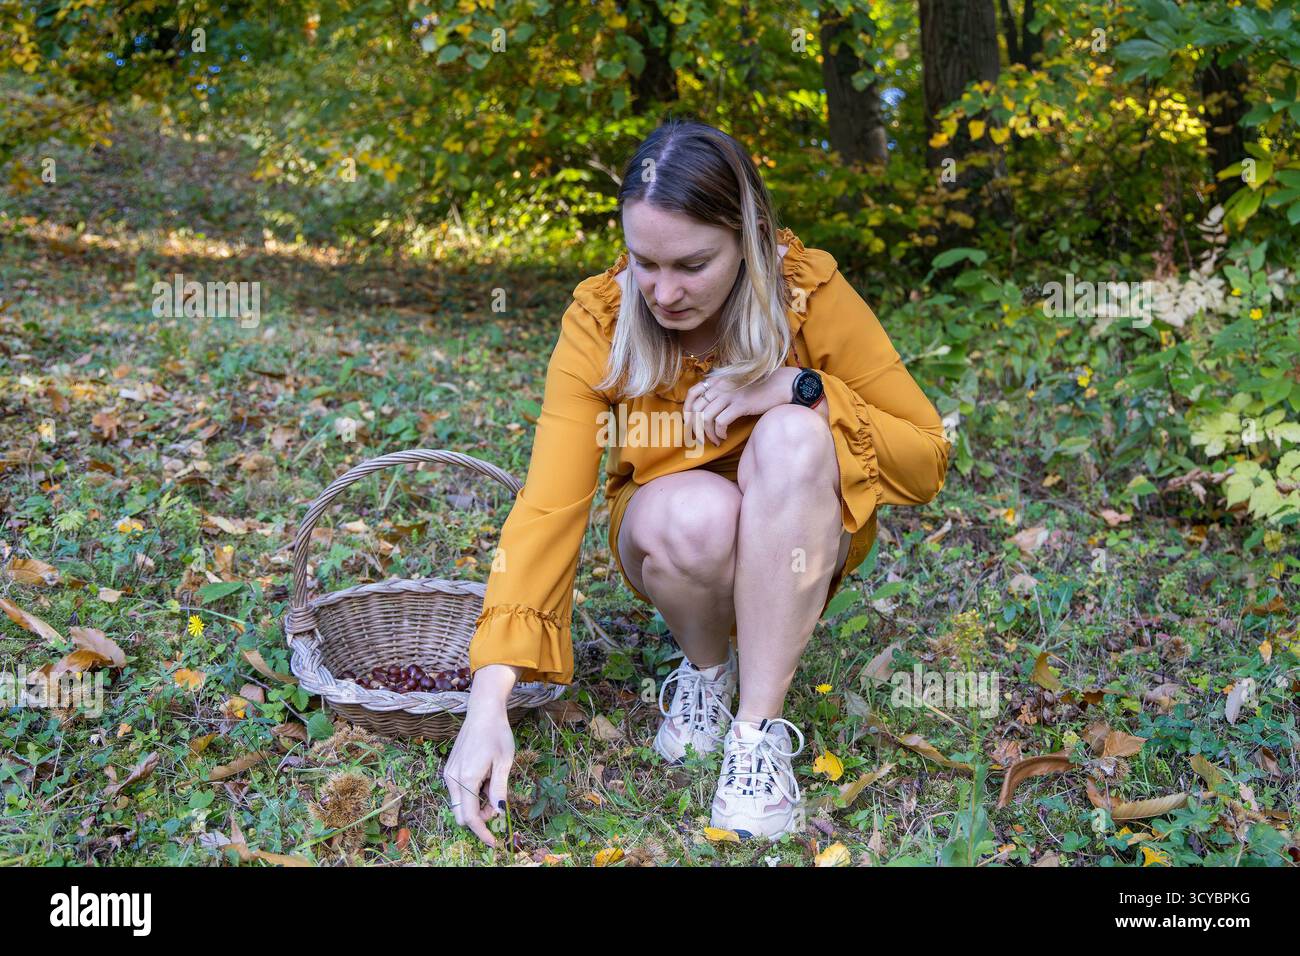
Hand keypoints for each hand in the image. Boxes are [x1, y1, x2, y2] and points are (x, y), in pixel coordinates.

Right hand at [443, 665, 518, 846]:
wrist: (483, 711)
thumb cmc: (497, 734)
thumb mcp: (504, 762)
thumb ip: (499, 790)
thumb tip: (498, 814)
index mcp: (466, 778)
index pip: (470, 817)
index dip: (482, 833)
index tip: (494, 842)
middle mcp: (452, 778)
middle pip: (462, 814)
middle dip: (480, 818)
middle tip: (498, 804)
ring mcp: (449, 773)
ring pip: (460, 804)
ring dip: (476, 805)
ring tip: (494, 785)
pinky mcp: (450, 769)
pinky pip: (458, 792)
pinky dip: (472, 795)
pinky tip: (485, 779)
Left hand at [684, 367, 797, 445]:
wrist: (781, 384)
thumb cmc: (760, 388)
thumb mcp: (736, 385)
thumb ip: (721, 391)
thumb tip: (708, 409)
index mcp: (718, 380)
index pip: (692, 393)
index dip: (686, 410)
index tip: (689, 423)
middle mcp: (720, 385)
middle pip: (696, 409)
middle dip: (695, 427)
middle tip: (700, 439)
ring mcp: (730, 394)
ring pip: (706, 418)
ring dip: (708, 434)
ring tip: (715, 440)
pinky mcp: (740, 405)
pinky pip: (721, 422)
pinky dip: (719, 433)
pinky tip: (724, 437)